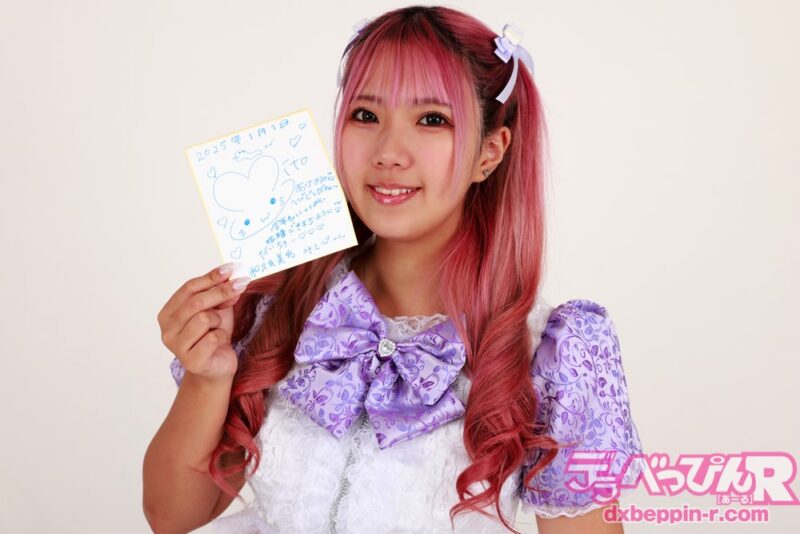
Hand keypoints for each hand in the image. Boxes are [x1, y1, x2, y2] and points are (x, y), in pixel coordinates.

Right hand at [158, 263, 250, 383]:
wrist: (217, 366)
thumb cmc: (213, 336)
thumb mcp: (217, 310)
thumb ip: (218, 293)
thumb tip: (231, 276)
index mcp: (168, 313)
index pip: (188, 288)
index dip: (211, 277)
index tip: (232, 268)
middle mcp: (167, 330)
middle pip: (196, 302)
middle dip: (221, 292)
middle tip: (241, 284)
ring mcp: (177, 347)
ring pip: (204, 319)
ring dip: (219, 321)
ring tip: (218, 328)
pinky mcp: (191, 361)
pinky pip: (213, 338)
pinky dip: (222, 336)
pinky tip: (219, 343)